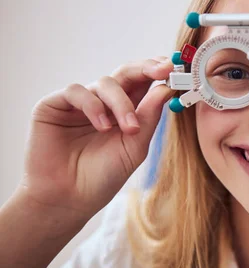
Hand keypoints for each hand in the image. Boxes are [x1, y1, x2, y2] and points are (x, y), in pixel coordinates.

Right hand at [16, 57, 174, 222]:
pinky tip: (102, 127)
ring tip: (129, 129)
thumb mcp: (135, 146)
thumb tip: (166, 87)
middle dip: (146, 68)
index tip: (176, 69)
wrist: (70, 199)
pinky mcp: (54, 105)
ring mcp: (80, 102)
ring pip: (106, 82)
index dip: (159, 71)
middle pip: (126, 72)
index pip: (144, 82)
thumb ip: (150, 117)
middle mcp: (104, 102)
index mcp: (126, 110)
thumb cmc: (103, 176)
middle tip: (163, 70)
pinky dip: (94, 106)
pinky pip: (77, 91)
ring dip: (122, 103)